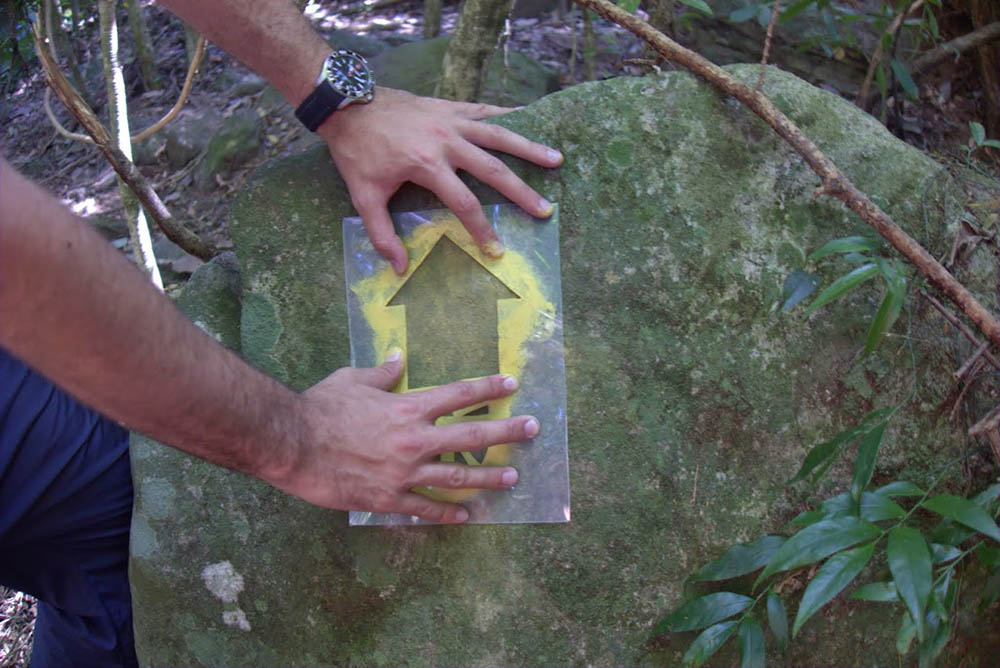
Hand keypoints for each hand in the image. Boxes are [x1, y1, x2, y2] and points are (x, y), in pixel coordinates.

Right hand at [267, 352, 539, 522]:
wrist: (293, 444)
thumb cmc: (321, 407)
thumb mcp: (352, 380)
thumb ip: (381, 373)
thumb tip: (397, 359)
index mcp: (408, 407)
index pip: (458, 393)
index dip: (487, 387)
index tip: (510, 384)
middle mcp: (415, 439)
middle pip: (471, 434)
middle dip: (507, 432)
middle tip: (533, 430)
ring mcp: (405, 472)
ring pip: (458, 476)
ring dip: (488, 477)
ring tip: (512, 479)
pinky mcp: (389, 498)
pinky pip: (426, 509)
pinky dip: (448, 514)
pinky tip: (466, 517)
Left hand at [317, 87, 562, 273]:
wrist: (348, 103)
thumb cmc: (357, 152)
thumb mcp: (363, 196)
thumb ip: (381, 233)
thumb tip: (398, 268)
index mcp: (428, 165)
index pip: (465, 203)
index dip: (482, 230)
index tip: (496, 250)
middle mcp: (447, 141)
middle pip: (494, 170)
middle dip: (522, 193)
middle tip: (545, 210)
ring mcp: (451, 121)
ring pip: (500, 135)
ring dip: (530, 147)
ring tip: (557, 159)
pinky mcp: (450, 107)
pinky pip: (485, 110)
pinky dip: (508, 115)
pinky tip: (529, 119)